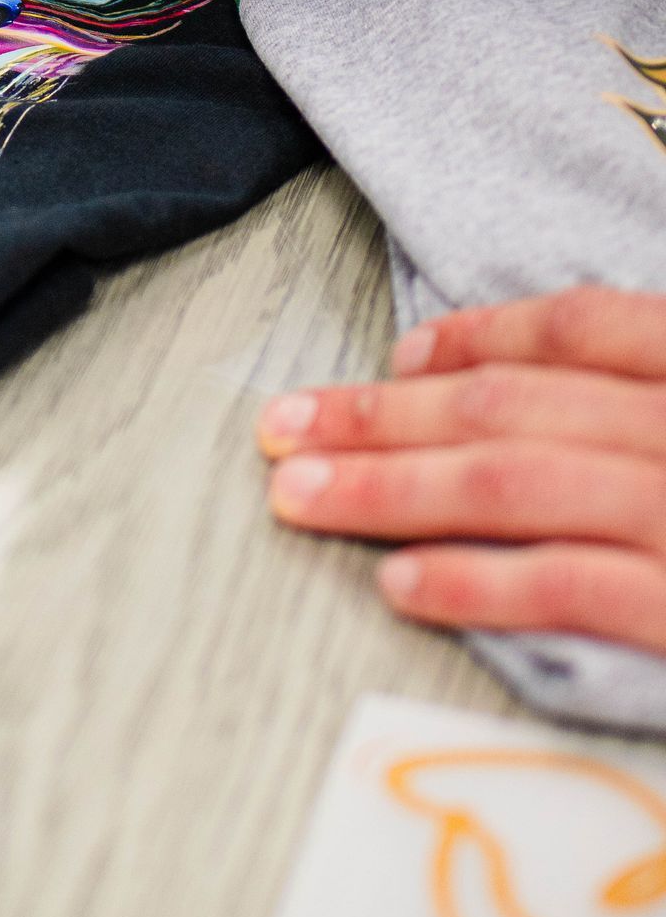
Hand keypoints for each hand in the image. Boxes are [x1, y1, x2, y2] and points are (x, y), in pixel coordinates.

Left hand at [258, 287, 665, 656]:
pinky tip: (398, 583)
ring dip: (389, 487)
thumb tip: (535, 399)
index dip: (480, 335)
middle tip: (286, 426)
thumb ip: (646, 404)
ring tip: (299, 496)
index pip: (577, 328)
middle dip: (382, 416)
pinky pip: (561, 587)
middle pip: (508, 407)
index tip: (401, 356)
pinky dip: (471, 580)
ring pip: (509, 484)